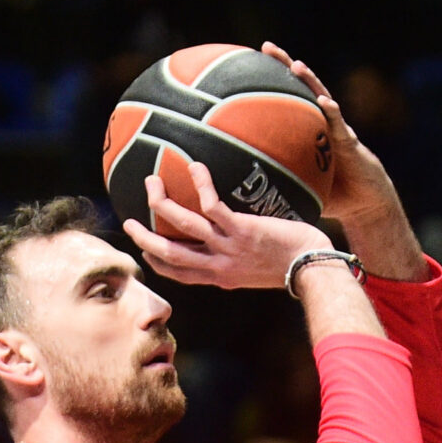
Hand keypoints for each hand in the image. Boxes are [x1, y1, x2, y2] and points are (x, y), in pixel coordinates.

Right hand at [122, 161, 329, 288]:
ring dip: (161, 204)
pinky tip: (194, 166)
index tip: (145, 250)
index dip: (157, 262)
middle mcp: (218, 264)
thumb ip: (241, 258)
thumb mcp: (259, 270)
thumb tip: (237, 243)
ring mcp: (228, 247)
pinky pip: (211, 205)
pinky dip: (200, 184)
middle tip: (128, 222)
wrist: (313, 267)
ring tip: (152, 182)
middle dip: (145, 238)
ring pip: (182, 226)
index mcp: (220, 276)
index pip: (178, 273)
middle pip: (168, 253)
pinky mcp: (241, 229)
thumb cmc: (293, 264)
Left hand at [259, 42, 400, 229]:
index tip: (246, 63)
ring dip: (310, 80)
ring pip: (322, 98)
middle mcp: (320, 123)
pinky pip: (340, 124)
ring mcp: (336, 129)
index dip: (268, 82)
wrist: (364, 204)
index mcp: (305, 131)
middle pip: (300, 88)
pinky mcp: (350, 142)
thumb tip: (240, 194)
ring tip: (296, 65)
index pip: (284, 99)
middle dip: (285, 65)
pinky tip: (324, 100)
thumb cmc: (329, 195)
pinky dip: (332, 111)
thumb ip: (273, 182)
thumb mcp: (295, 187)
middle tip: (267, 46)